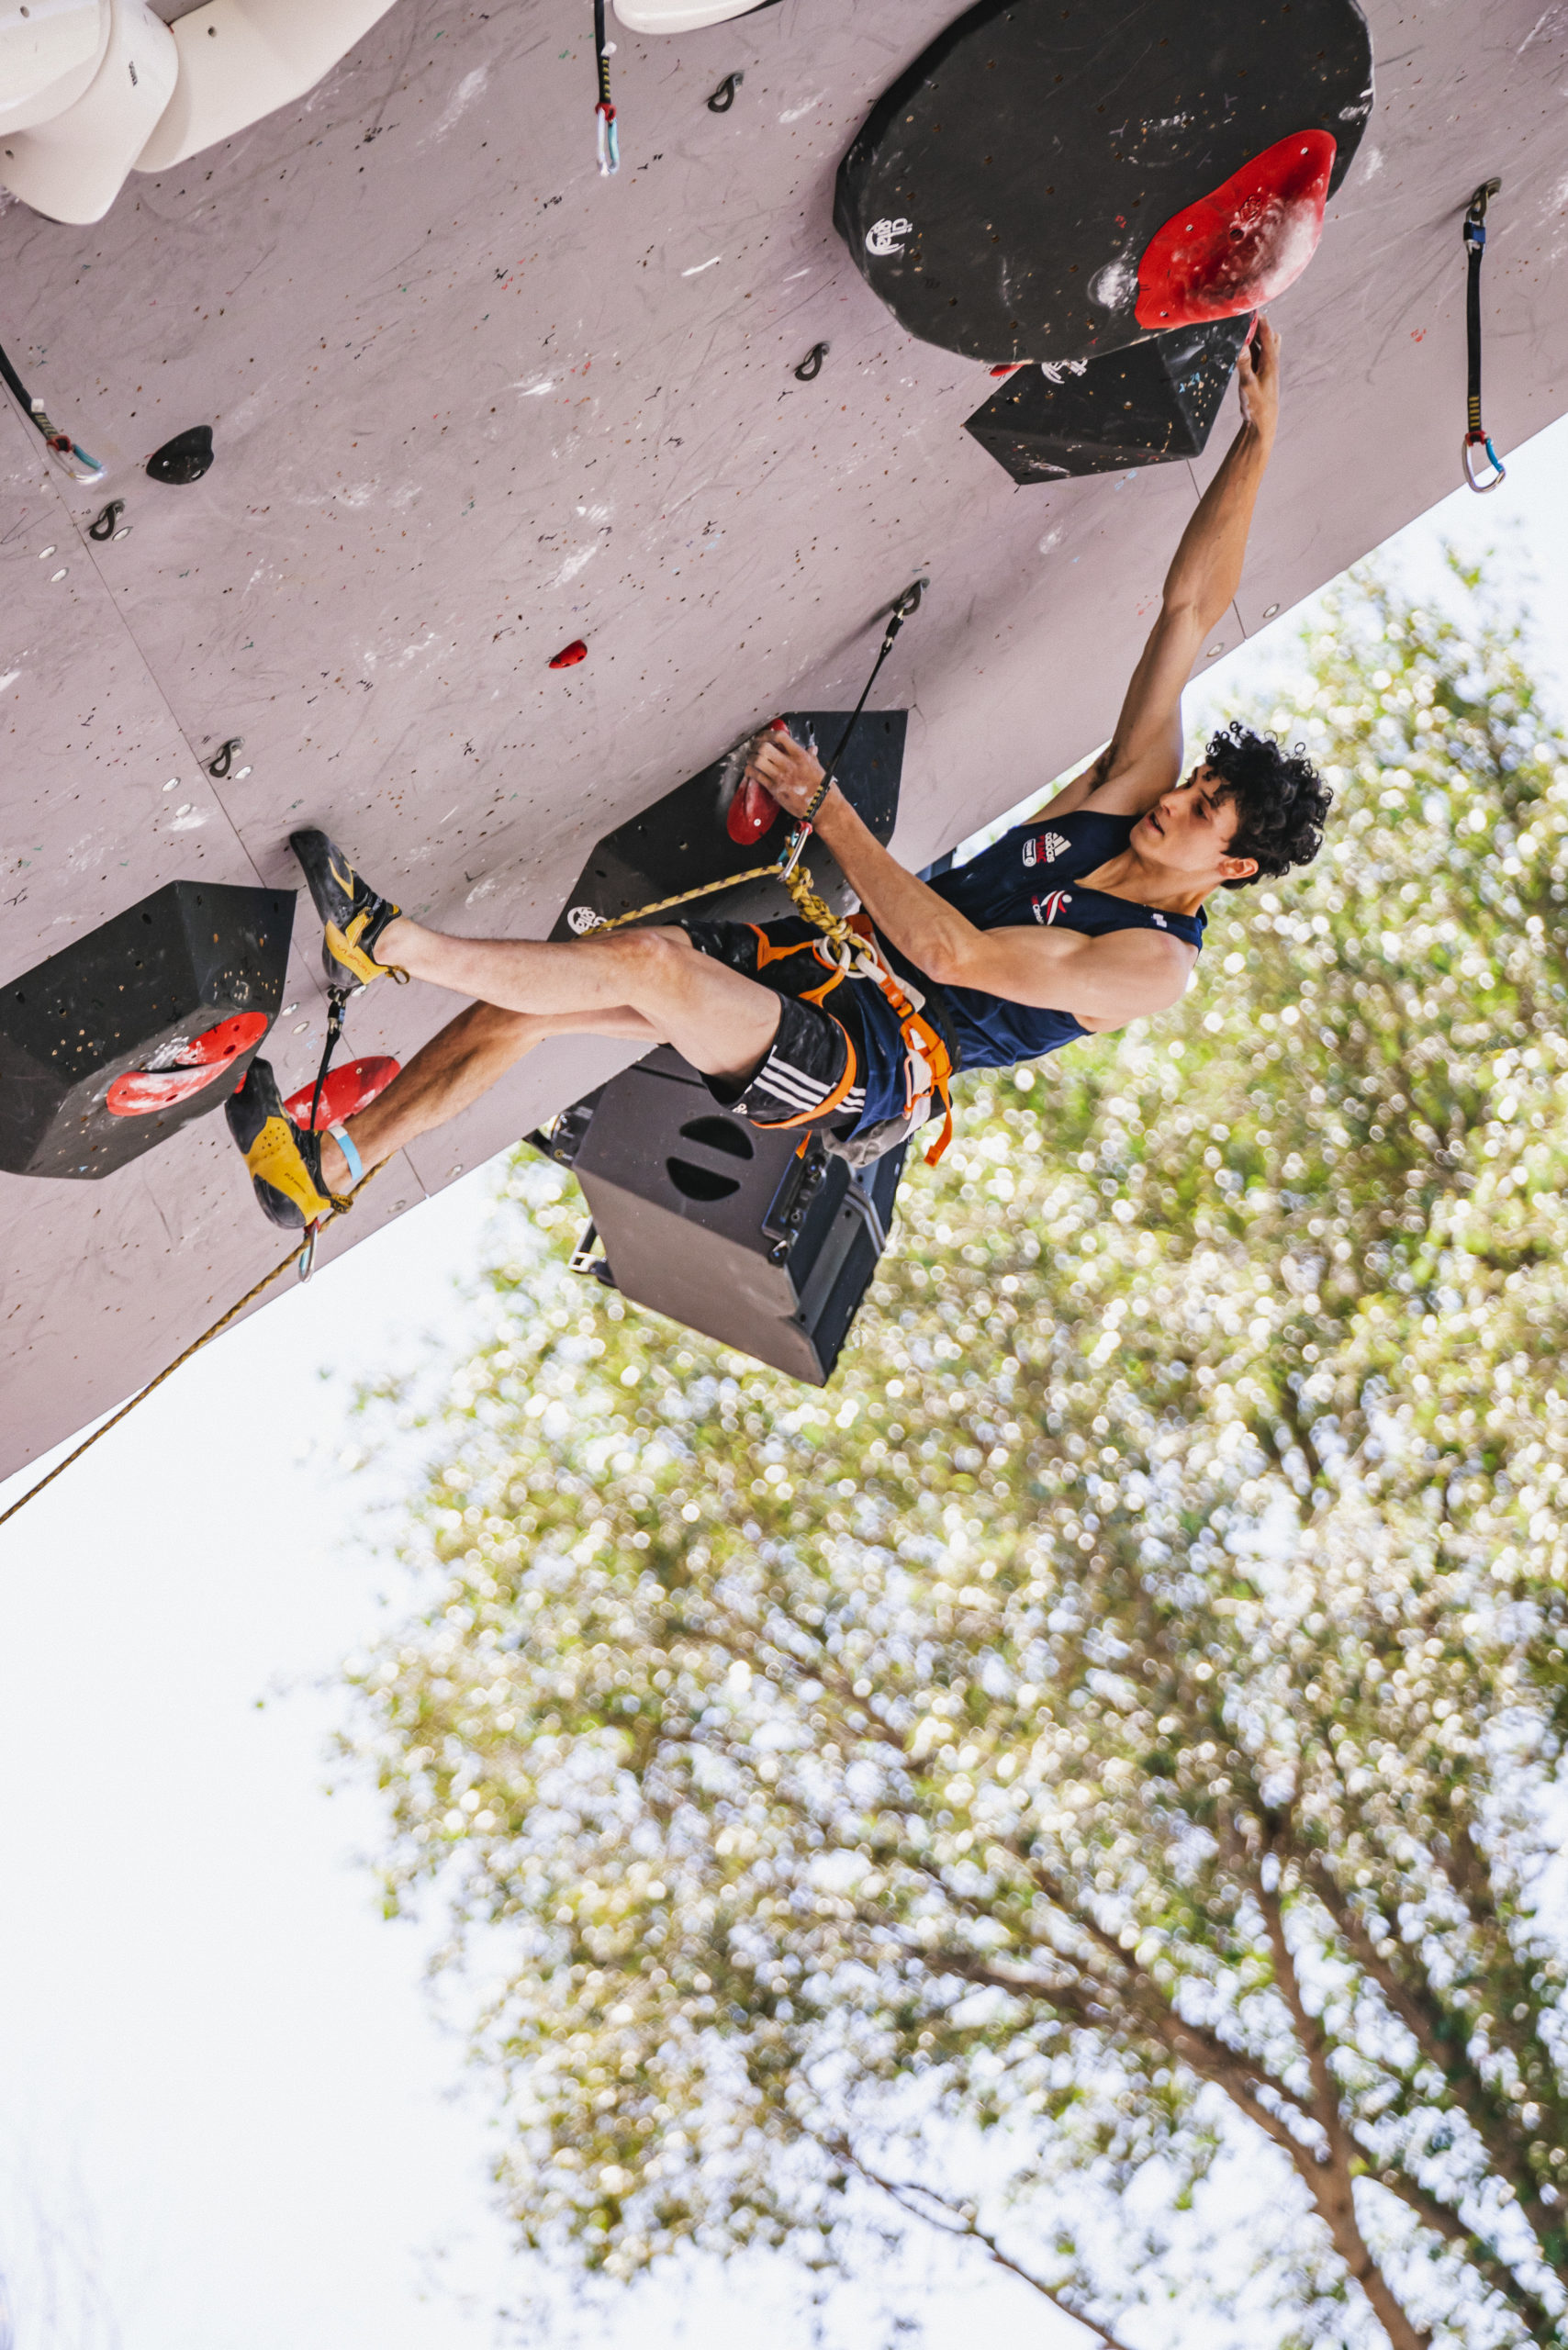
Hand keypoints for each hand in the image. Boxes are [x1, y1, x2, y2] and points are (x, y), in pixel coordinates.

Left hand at [744, 723, 831, 820]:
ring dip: (751, 758)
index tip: (762, 736)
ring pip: (758, 760)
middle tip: (754, 748)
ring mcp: (781, 777)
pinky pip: (757, 776)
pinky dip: (750, 771)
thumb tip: (812, 749)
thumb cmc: (822, 787)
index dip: (767, 734)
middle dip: (755, 746)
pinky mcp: (775, 789)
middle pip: (765, 747)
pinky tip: (751, 771)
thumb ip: (812, 756)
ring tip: (751, 759)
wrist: (822, 806)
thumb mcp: (818, 767)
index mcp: (800, 755)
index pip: (780, 737)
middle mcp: (789, 764)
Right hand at [1236, 314, 1279, 441]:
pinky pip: (1256, 355)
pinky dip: (1250, 347)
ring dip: (1255, 335)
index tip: (1252, 307)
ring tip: (1243, 327)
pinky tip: (1241, 346)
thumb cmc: (1257, 405)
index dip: (1261, 319)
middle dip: (1258, 324)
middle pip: (1268, 336)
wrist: (1262, 422)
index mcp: (1271, 361)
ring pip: (1263, 345)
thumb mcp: (1248, 384)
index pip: (1268, 334)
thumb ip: (1244, 364)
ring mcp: (1265, 367)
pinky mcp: (1259, 374)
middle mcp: (1270, 361)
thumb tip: (1241, 344)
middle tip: (1246, 315)